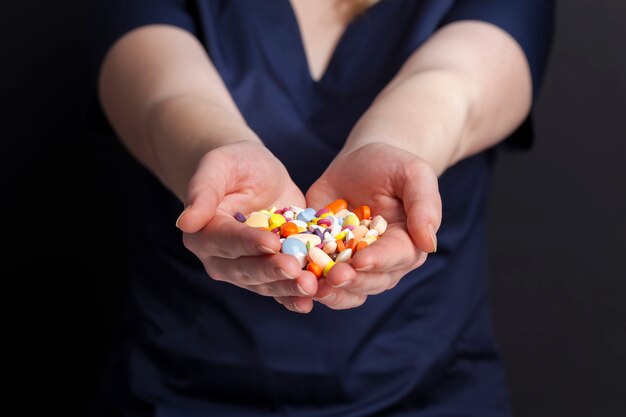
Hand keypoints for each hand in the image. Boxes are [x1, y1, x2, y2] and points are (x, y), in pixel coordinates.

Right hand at [176, 141, 317, 312]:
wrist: (255, 174)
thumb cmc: (234, 164)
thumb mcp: (219, 166)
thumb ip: (202, 191)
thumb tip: (184, 222)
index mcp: (204, 234)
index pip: (226, 241)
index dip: (249, 243)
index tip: (272, 242)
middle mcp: (221, 259)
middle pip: (245, 269)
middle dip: (271, 271)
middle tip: (295, 270)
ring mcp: (246, 269)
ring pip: (265, 284)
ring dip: (287, 288)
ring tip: (310, 287)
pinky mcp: (269, 272)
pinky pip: (280, 289)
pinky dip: (295, 296)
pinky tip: (313, 299)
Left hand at [306, 142, 440, 308]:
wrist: (361, 163)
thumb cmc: (393, 166)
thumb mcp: (414, 175)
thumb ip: (425, 205)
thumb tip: (430, 243)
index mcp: (407, 245)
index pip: (395, 258)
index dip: (378, 261)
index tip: (360, 260)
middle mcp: (382, 263)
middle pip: (369, 281)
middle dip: (350, 280)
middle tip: (331, 276)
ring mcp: (352, 264)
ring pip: (344, 290)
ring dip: (328, 291)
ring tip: (309, 284)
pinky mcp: (326, 259)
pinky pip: (317, 278)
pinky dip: (306, 281)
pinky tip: (292, 277)